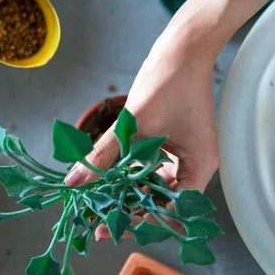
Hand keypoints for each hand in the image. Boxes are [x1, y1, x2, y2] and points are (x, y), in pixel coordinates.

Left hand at [65, 26, 219, 239]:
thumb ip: (103, 155)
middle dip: (131, 211)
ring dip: (129, 193)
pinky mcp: (173, 143)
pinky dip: (132, 174)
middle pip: (164, 202)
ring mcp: (185, 154)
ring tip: (100, 203)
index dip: (140, 222)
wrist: (183, 48)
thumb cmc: (169, 81)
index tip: (109, 227)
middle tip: (99, 220)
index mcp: (199, 166)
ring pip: (156, 186)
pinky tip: (110, 179)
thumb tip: (75, 182)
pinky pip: (153, 167)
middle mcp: (196, 165)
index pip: (172, 210)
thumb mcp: (133, 123)